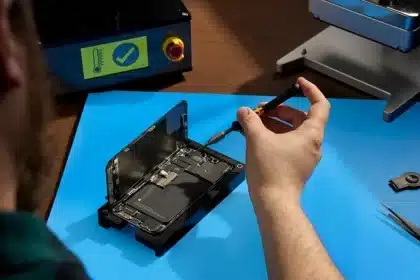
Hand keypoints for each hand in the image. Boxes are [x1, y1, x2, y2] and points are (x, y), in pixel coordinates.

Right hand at [237, 77, 329, 202]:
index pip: (320, 105)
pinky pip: (289, 144)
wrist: (274, 202)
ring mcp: (306, 156)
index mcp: (311, 134)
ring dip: (276, 123)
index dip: (311, 91)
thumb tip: (243, 110)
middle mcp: (313, 143)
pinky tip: (258, 137)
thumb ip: (250, 121)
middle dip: (282, 110)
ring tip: (255, 123)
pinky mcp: (297, 166)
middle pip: (301, 118)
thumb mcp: (257, 139)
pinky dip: (276, 136)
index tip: (297, 83)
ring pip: (293, 132)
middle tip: (262, 110)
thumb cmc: (270, 168)